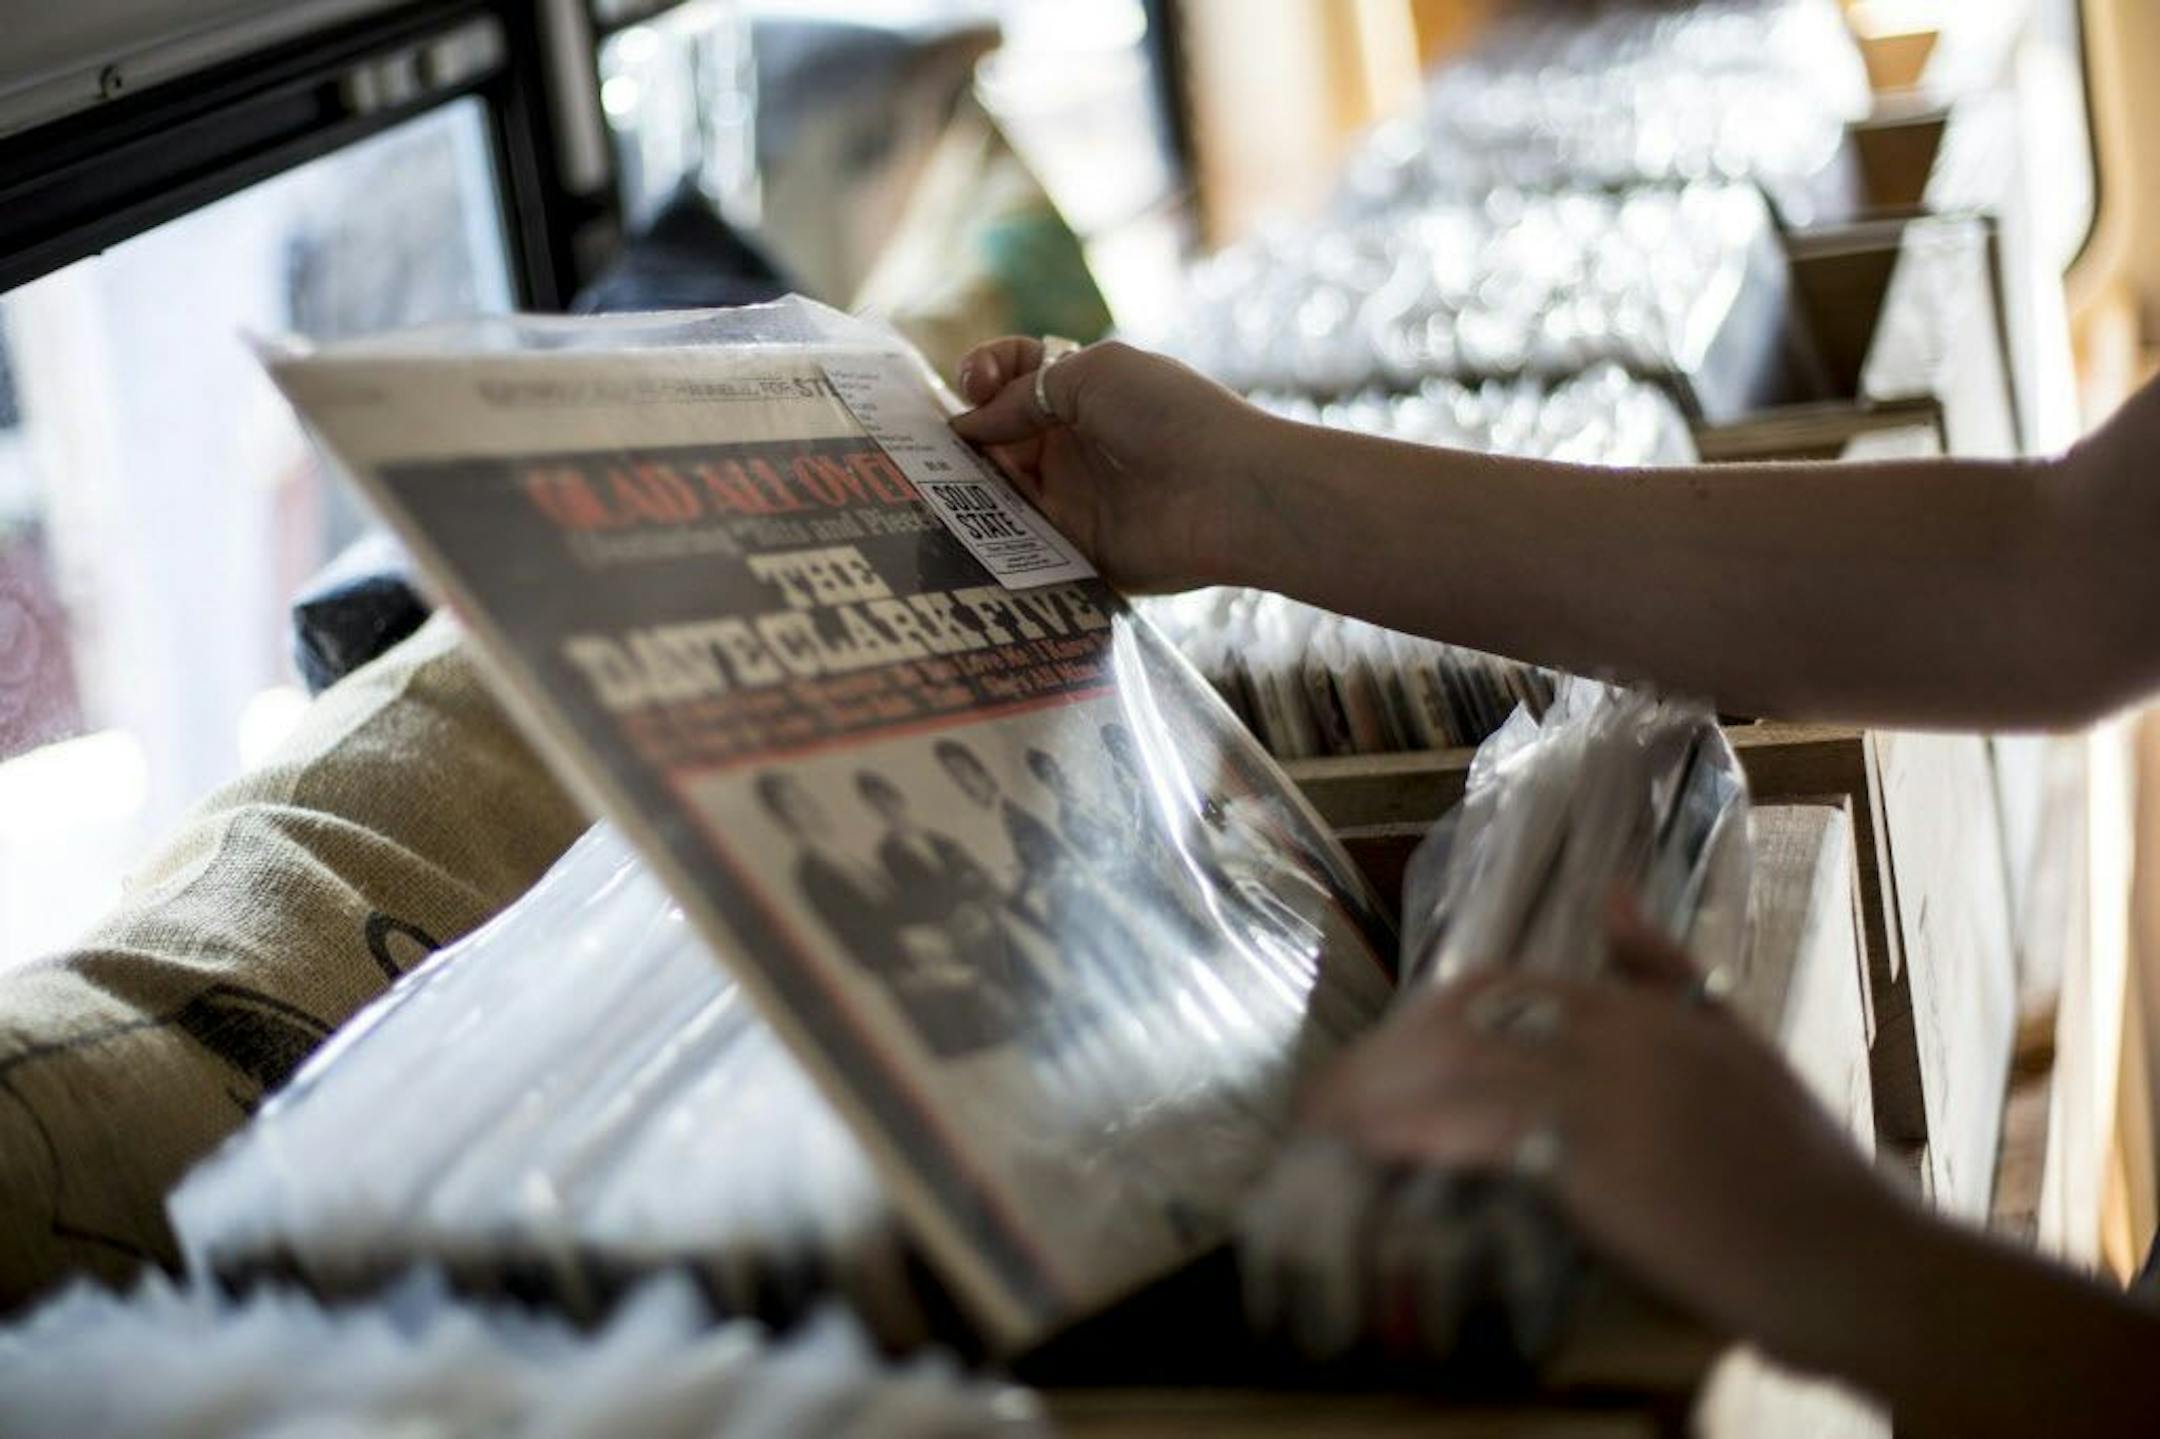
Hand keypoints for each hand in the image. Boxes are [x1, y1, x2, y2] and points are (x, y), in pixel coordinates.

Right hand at [950, 338, 1283, 592]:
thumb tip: (968, 424)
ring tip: (940, 477)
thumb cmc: (1171, 415)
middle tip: (943, 439)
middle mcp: (1074, 443)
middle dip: (965, 432)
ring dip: (968, 481)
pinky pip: (1017, 540)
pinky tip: (958, 519)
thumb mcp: (1091, 375)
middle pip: (997, 434)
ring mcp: (1073, 497)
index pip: (1014, 376)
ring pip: (999, 487)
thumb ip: (1023, 393)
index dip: (983, 373)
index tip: (971, 383)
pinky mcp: (1074, 549)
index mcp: (1083, 391)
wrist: (1228, 492)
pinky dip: (985, 530)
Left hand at [1302, 900, 1912, 1374]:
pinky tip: (1368, 1150)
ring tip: (1324, 1129)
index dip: (1427, 1022)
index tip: (1385, 1059)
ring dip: (1378, 1097)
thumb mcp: (1737, 1043)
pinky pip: (1479, 1131)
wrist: (1847, 1256)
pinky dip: (1413, 1135)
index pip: (1502, 987)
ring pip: (1458, 1069)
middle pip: (1462, 1021)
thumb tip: (1610, 893)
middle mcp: (1615, 1035)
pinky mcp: (1597, 1160)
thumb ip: (1665, 973)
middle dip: (1387, 1055)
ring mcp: (1604, 1093)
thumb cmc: (1798, 1167)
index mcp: (1643, 1009)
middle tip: (1332, 1099)